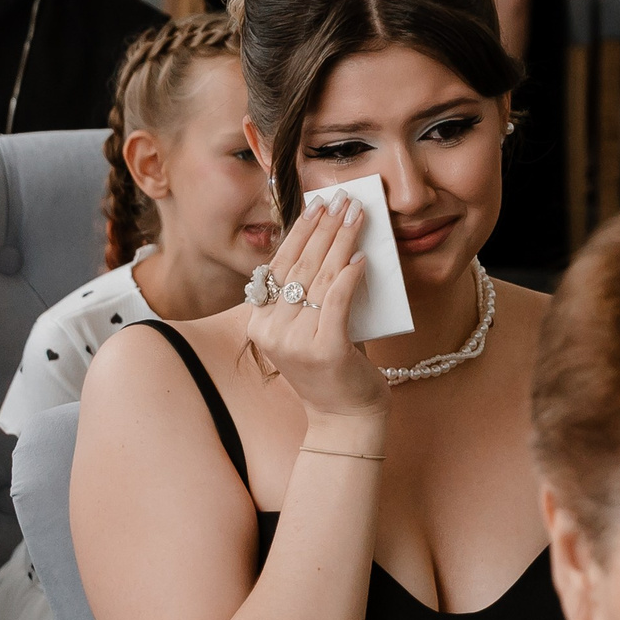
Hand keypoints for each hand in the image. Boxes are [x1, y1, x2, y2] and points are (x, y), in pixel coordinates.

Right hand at [245, 196, 385, 422]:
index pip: (280, 265)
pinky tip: (361, 258)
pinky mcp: (324, 350)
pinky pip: (337, 302)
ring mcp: (295, 342)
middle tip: (342, 200)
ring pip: (320, 278)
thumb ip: (312, 293)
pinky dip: (350, 277)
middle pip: (300, 266)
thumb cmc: (333, 368)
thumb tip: (332, 241)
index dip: (299, 231)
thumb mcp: (310, 327)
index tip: (316, 204)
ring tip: (356, 216)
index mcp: (259, 323)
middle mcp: (270, 331)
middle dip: (324, 228)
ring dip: (341, 241)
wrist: (346, 420)